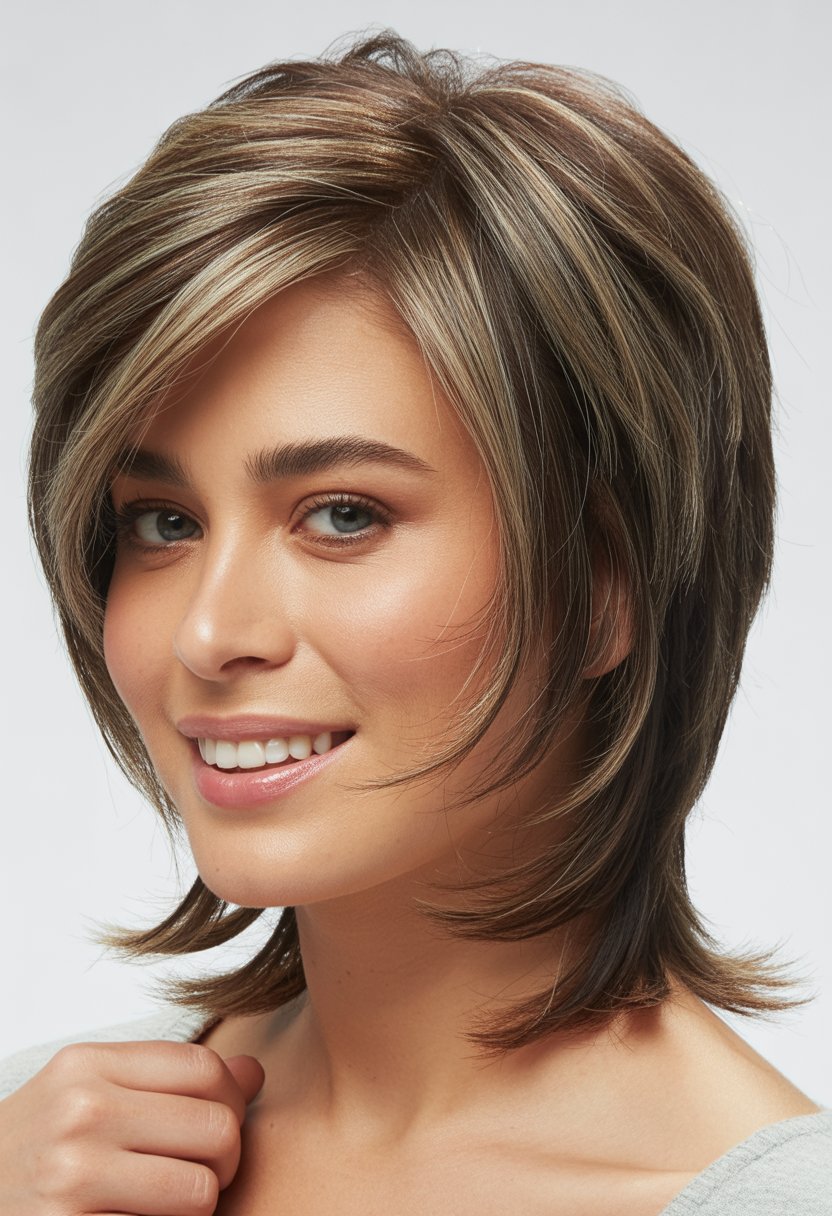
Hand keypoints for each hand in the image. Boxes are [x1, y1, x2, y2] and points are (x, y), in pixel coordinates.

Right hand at [0, 1039, 264, 1213]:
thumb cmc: (36, 1148)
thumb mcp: (87, 1093)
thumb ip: (168, 1079)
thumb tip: (254, 1072)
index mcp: (86, 1066)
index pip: (205, 1067)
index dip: (231, 1099)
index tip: (219, 1121)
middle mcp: (81, 1113)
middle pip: (216, 1127)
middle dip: (224, 1158)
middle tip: (199, 1171)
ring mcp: (74, 1177)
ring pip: (201, 1191)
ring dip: (196, 1205)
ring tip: (166, 1202)